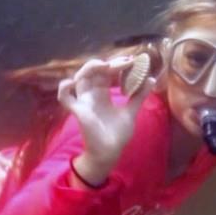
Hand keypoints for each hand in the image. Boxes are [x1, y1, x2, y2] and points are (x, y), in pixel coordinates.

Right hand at [57, 56, 155, 170]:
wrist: (110, 152)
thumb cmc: (117, 134)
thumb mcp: (130, 112)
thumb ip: (139, 96)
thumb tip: (151, 79)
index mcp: (103, 93)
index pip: (106, 72)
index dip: (117, 65)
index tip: (131, 61)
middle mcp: (92, 95)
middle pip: (93, 71)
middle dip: (107, 63)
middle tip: (123, 63)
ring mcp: (84, 102)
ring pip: (80, 78)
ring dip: (91, 68)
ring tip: (106, 65)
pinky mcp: (79, 111)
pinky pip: (64, 98)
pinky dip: (64, 89)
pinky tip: (72, 82)